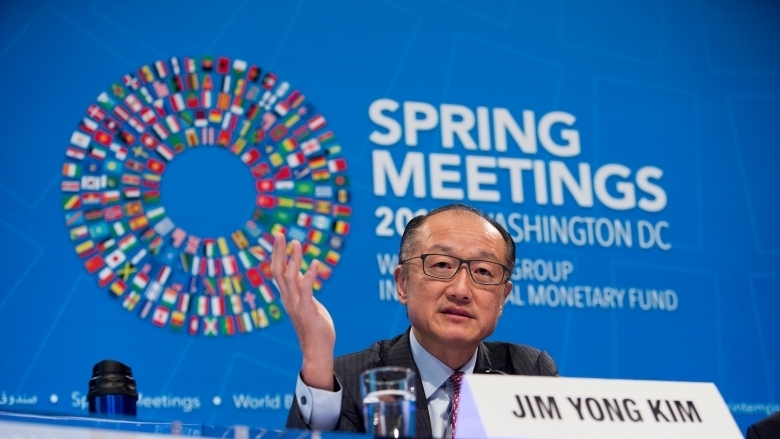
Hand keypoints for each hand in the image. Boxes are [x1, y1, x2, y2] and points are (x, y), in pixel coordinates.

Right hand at [271, 232, 335, 390]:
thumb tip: (301, 271)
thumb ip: (301, 287)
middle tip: (279, 233)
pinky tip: (314, 263)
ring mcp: (296, 304)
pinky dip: (310, 275)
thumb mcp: (306, 302)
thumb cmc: (313, 326)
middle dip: (279, 252)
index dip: (277, 253)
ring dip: (293, 259)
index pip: (278, 271)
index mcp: (287, 295)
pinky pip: (306, 290)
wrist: (316, 349)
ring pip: (290, 278)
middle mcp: (288, 298)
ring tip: (296, 243)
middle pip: (278, 271)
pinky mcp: (307, 310)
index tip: (279, 236)